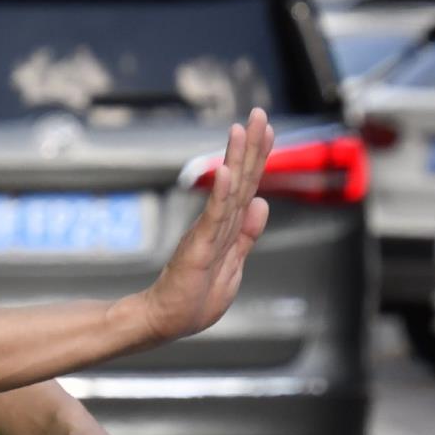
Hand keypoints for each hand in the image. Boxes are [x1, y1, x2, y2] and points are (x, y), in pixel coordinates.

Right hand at [142, 110, 273, 341]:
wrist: (167, 321)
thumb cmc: (196, 297)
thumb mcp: (234, 264)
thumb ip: (248, 234)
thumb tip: (262, 202)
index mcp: (230, 228)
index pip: (248, 185)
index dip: (259, 157)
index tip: (267, 129)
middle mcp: (220, 224)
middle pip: (240, 179)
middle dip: (251, 146)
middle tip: (258, 113)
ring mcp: (208, 233)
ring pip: (228, 192)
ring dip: (235, 159)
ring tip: (241, 129)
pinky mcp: (199, 248)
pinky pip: (214, 217)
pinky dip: (221, 194)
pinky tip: (225, 170)